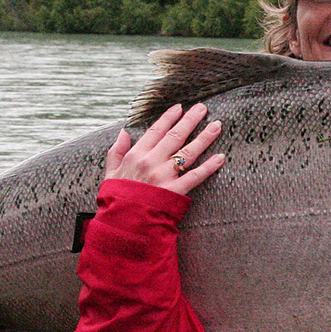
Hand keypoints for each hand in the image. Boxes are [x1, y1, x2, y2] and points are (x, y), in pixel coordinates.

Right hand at [104, 103, 224, 193]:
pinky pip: (195, 176)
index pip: (156, 130)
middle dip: (190, 120)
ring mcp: (164, 176)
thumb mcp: (110, 172)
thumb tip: (124, 133)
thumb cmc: (117, 198)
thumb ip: (116, 151)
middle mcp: (152, 162)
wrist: (122, 223)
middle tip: (202, 108)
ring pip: (188, 152)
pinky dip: (209, 167)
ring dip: (204, 137)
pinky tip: (220, 158)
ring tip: (216, 125)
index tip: (180, 107)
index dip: (169, 117)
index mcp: (136, 155)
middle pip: (175, 136)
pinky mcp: (175, 191)